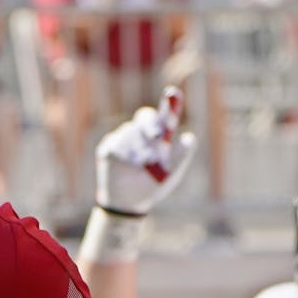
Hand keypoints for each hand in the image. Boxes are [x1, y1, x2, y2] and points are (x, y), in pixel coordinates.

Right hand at [93, 86, 197, 216]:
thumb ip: (181, 157)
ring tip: (144, 165)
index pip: (164, 117)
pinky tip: (129, 166)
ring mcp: (123, 139)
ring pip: (131, 132)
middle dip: (150, 123)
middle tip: (157, 136)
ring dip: (140, 148)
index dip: (169, 106)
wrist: (128, 204)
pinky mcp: (108, 147)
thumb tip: (189, 138)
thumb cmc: (152, 187)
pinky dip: (126, 155)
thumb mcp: (170, 175)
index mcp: (158, 138)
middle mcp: (141, 134)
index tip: (173, 94)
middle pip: (144, 117)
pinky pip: (117, 144)